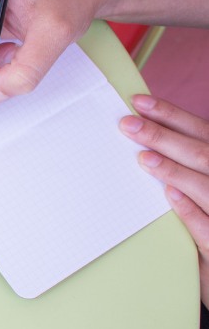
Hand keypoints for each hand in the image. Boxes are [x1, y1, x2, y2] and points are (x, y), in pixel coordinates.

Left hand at [122, 95, 208, 304]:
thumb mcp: (201, 190)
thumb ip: (185, 166)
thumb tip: (143, 142)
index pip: (201, 132)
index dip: (172, 115)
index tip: (139, 102)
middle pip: (202, 152)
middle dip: (164, 135)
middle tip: (127, 124)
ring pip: (207, 185)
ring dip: (175, 170)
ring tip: (144, 158)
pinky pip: (207, 226)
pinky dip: (190, 209)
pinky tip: (170, 195)